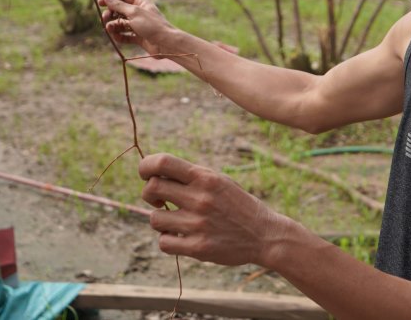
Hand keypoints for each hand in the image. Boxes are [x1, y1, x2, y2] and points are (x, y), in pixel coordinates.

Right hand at [98, 0, 170, 54]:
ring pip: (121, 24)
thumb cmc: (152, 25)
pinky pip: (125, 35)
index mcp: (140, 3)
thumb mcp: (134, 13)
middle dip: (110, 14)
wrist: (166, 44)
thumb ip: (119, 6)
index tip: (100, 3)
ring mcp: (138, 25)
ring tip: (110, 29)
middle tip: (105, 19)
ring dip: (113, 26)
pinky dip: (119, 36)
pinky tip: (116, 37)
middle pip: (119, 10)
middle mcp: (139, 13)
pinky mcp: (138, 37)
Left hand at [139, 153, 287, 266]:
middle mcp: (200, 198)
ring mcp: (198, 224)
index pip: (162, 162)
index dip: (145, 166)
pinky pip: (164, 243)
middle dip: (148, 193)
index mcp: (205, 177)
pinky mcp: (198, 248)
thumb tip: (155, 173)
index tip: (146, 175)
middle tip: (158, 200)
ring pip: (154, 219)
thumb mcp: (219, 181)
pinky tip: (179, 237)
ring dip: (159, 220)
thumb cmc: (237, 204)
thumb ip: (191, 177)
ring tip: (173, 221)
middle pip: (152, 188)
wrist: (264, 234)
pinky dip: (167, 240)